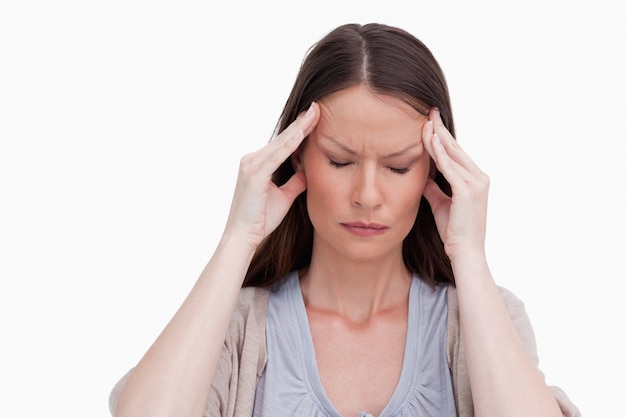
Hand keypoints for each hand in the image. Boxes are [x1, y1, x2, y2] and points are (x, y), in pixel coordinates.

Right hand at [223, 102, 319, 249]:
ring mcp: (252, 165)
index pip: (284, 143)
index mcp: (259, 164)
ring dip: (299, 128)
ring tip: (314, 113)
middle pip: (283, 138)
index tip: (316, 116)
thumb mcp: (284, 197)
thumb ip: (295, 182)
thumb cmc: (260, 219)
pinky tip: (302, 133)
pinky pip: (276, 155)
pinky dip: (290, 144)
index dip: (300, 129)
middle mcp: (253, 160)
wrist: (243, 236)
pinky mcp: (254, 174)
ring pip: (281, 143)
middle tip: (318, 107)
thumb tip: (308, 171)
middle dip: (301, 122)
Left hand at [422, 108, 489, 261]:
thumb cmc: (454, 232)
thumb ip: (434, 190)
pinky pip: (449, 167)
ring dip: (437, 138)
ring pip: (452, 154)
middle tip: (429, 113)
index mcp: (475, 180)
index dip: (443, 138)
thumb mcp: (441, 205)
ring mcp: (475, 184)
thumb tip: (424, 178)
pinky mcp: (467, 191)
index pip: (457, 153)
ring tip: (425, 122)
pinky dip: (438, 153)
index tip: (431, 123)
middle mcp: (479, 178)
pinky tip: (428, 142)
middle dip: (441, 130)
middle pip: (456, 148)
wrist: (465, 252)